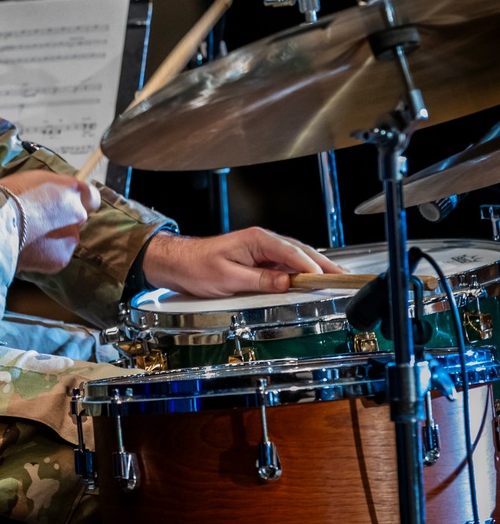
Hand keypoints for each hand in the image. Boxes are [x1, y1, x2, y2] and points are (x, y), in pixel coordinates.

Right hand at [0, 171, 101, 273]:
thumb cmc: (8, 195)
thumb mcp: (34, 178)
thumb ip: (54, 188)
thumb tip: (58, 195)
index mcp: (74, 189)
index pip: (92, 197)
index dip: (77, 201)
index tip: (64, 205)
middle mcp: (79, 213)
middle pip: (77, 219)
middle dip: (62, 221)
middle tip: (38, 221)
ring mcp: (72, 237)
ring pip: (66, 239)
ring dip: (54, 239)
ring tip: (29, 238)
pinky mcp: (62, 258)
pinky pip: (57, 255)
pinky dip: (46, 255)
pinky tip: (28, 249)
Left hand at [140, 226, 345, 297]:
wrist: (178, 262)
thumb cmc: (197, 266)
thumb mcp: (228, 278)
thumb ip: (259, 280)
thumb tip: (286, 283)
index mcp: (256, 240)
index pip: (291, 253)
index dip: (310, 267)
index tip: (324, 279)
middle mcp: (262, 241)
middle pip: (300, 252)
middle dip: (323, 264)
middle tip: (344, 277)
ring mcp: (261, 250)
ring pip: (295, 258)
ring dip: (315, 268)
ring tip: (335, 278)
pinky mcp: (258, 260)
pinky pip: (285, 265)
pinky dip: (301, 272)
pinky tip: (311, 280)